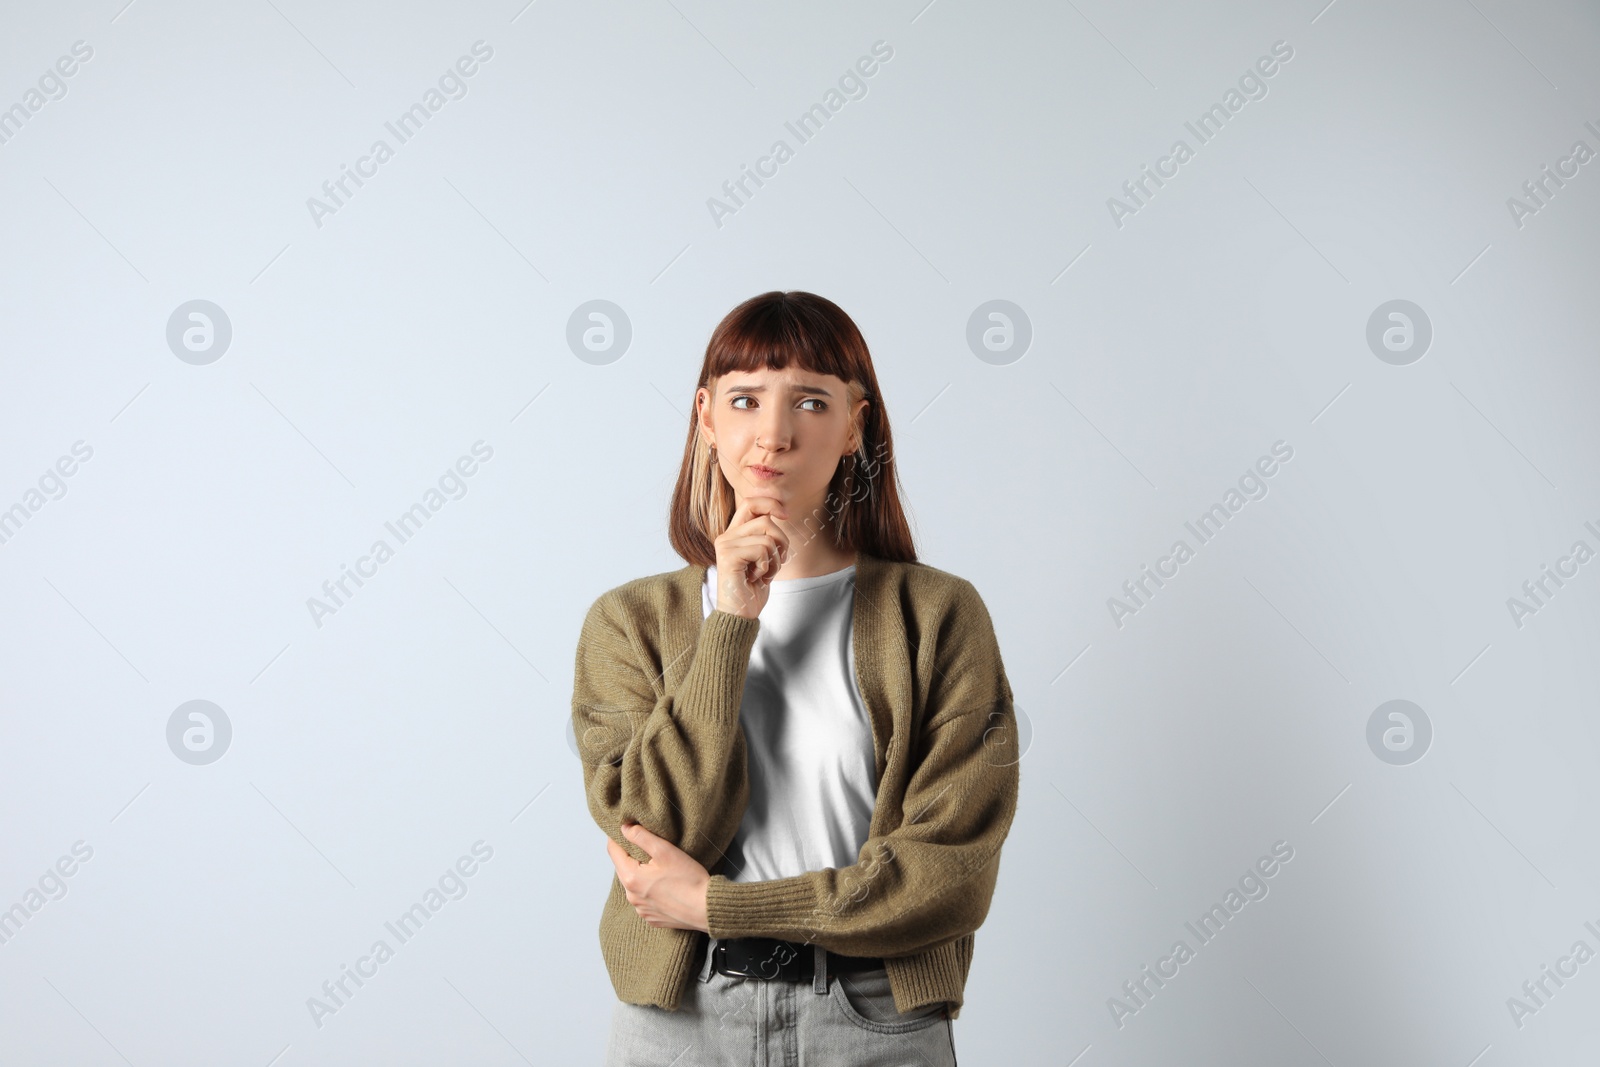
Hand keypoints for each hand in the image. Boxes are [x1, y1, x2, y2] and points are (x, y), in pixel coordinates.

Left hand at [606, 821, 711, 932]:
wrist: (707, 908)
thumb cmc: (689, 879)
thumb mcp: (665, 850)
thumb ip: (641, 836)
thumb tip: (624, 828)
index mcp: (631, 878)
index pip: (613, 851)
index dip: (617, 837)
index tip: (625, 828)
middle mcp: (632, 897)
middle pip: (623, 869)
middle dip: (631, 856)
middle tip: (647, 846)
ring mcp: (641, 910)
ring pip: (634, 885)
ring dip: (641, 874)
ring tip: (660, 867)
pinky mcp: (652, 918)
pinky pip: (644, 899)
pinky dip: (650, 890)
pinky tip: (665, 886)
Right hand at [713, 496, 790, 618]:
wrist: (739, 614)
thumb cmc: (753, 588)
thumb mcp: (764, 558)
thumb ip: (767, 536)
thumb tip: (781, 512)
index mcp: (734, 534)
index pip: (751, 503)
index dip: (771, 504)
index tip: (786, 515)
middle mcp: (726, 536)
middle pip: (764, 520)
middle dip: (781, 541)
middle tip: (777, 560)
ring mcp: (725, 545)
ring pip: (767, 538)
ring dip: (774, 559)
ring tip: (764, 573)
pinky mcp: (728, 556)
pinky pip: (761, 550)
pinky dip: (767, 567)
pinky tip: (756, 578)